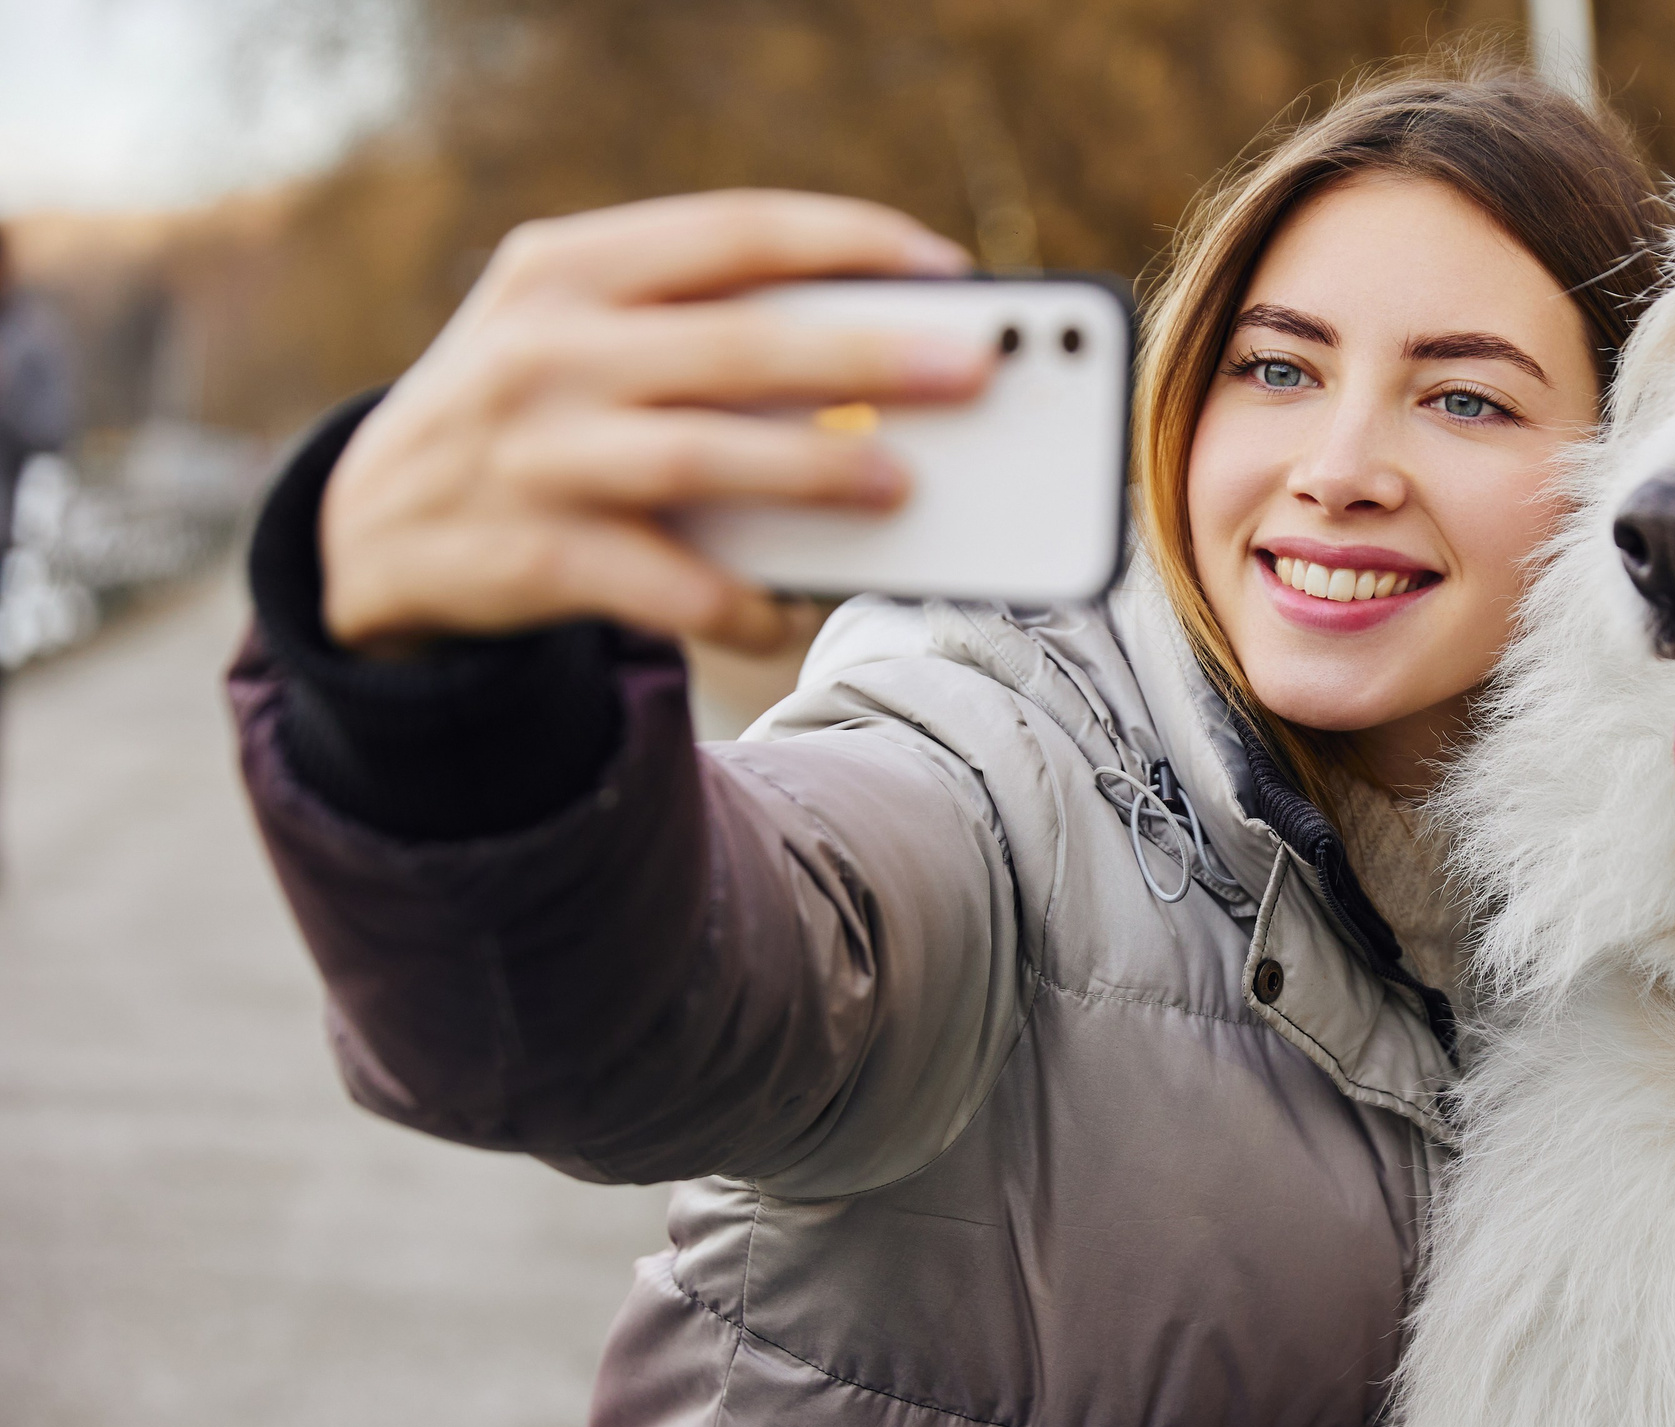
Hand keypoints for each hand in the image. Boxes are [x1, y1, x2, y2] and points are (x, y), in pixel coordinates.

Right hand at [318, 191, 992, 657]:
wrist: (371, 529)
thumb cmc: (537, 416)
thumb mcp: (586, 338)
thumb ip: (705, 333)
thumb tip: (888, 372)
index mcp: (568, 267)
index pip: (731, 232)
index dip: (847, 243)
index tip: (946, 267)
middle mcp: (541, 347)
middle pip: (731, 342)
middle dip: (865, 352)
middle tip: (971, 367)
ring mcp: (528, 451)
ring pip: (695, 455)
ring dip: (807, 470)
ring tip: (900, 485)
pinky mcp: (524, 554)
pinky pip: (660, 584)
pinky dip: (737, 602)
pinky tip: (789, 612)